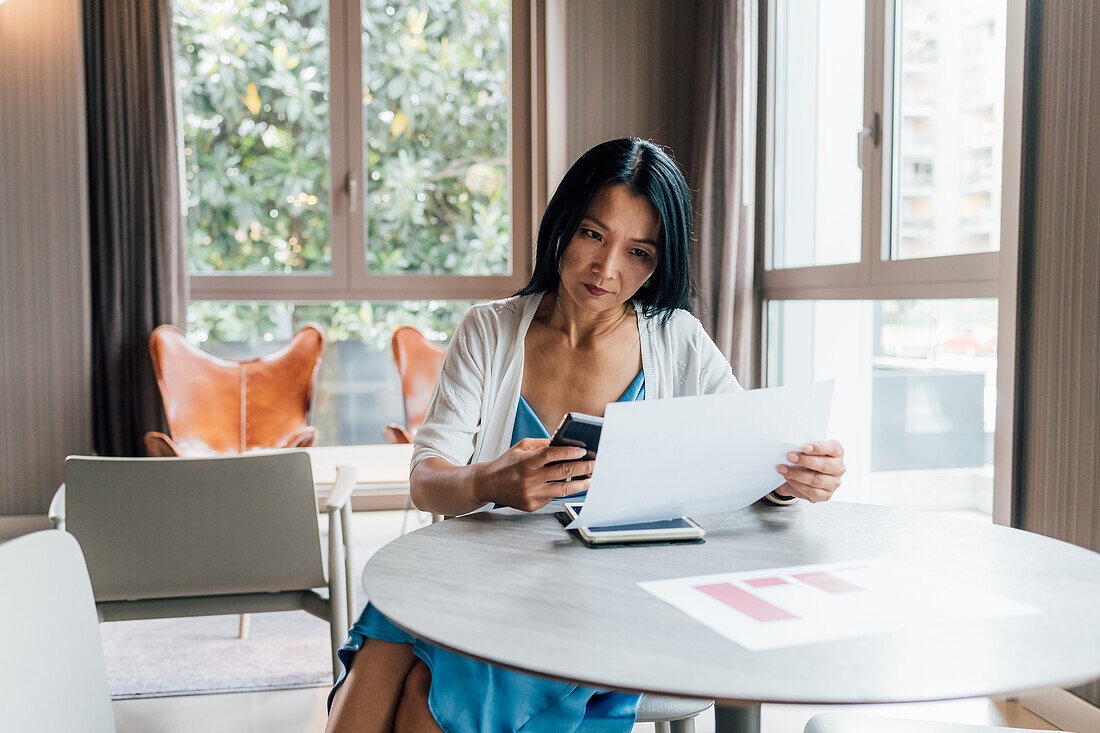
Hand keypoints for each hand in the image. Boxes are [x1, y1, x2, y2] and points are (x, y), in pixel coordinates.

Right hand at [479, 438, 594, 511]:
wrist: (489, 484)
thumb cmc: (507, 464)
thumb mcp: (521, 447)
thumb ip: (543, 445)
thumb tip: (565, 445)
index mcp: (525, 462)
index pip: (550, 454)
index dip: (569, 452)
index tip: (583, 451)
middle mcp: (529, 479)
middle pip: (562, 472)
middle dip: (583, 467)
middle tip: (595, 463)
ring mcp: (531, 494)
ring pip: (563, 489)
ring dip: (581, 483)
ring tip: (591, 478)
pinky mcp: (533, 505)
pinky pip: (553, 496)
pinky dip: (562, 490)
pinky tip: (569, 484)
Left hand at [775, 440, 844, 502]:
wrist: (800, 475)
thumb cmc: (805, 459)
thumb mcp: (805, 450)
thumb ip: (803, 448)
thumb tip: (792, 448)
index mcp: (837, 452)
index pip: (833, 448)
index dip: (819, 447)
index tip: (804, 447)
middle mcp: (838, 468)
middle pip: (825, 465)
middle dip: (805, 460)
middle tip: (790, 457)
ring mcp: (834, 483)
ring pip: (817, 479)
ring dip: (797, 474)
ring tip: (783, 469)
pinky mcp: (826, 495)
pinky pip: (812, 491)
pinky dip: (797, 484)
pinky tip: (788, 478)